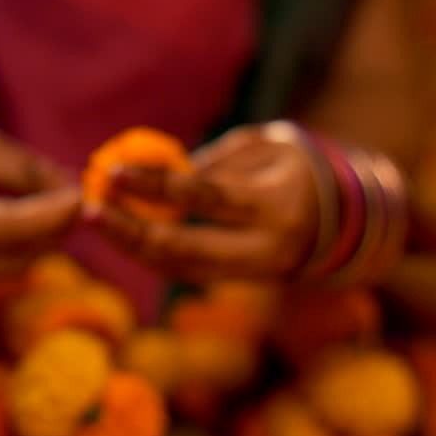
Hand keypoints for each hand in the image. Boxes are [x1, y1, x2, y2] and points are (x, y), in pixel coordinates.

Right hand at [0, 121, 78, 280]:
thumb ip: (25, 168)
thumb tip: (71, 190)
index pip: (11, 225)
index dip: (53, 213)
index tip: (81, 195)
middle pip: (17, 254)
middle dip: (55, 230)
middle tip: (77, 204)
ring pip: (12, 269)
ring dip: (43, 244)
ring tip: (58, 214)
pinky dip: (19, 252)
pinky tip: (31, 229)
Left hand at [93, 123, 319, 281]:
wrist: (346, 221)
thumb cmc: (295, 167)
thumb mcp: (262, 149)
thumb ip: (210, 162)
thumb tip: (150, 171)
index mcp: (277, 205)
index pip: (205, 197)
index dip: (155, 185)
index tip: (113, 172)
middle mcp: (266, 248)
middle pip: (184, 248)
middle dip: (130, 232)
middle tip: (88, 210)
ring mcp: (253, 274)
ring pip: (179, 269)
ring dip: (131, 246)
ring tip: (94, 218)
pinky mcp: (239, 285)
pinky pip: (186, 274)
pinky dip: (150, 255)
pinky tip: (120, 233)